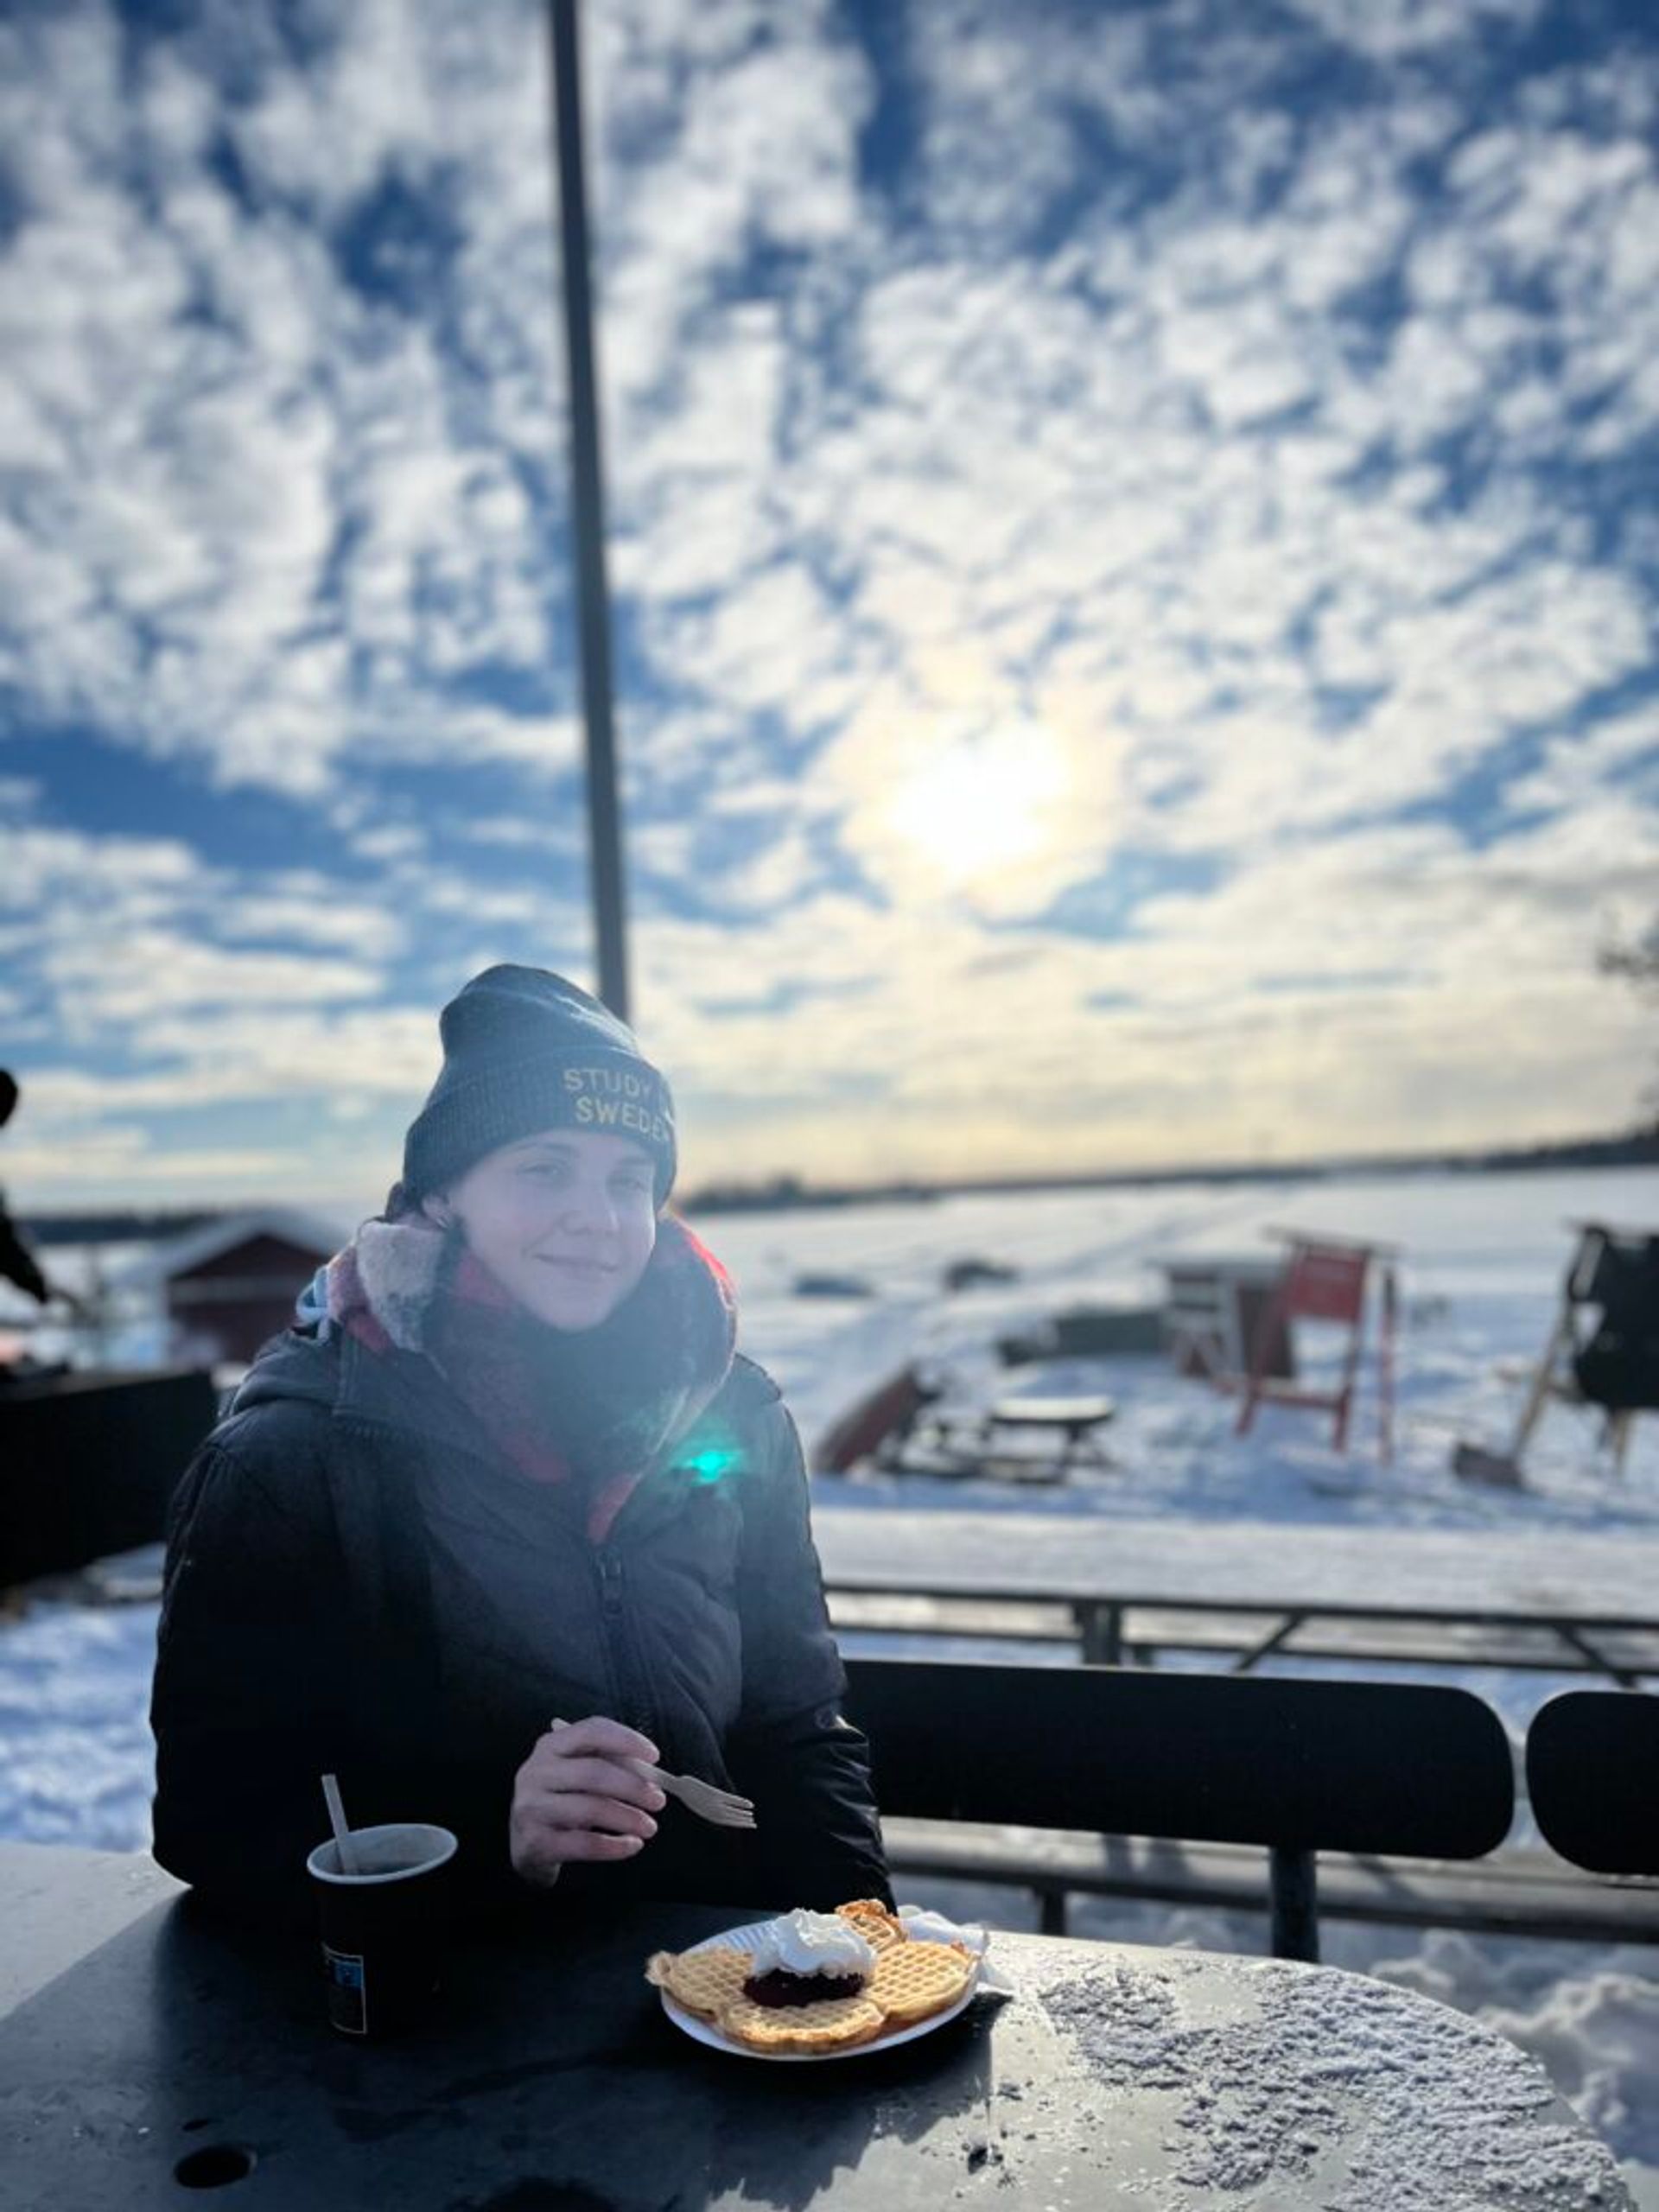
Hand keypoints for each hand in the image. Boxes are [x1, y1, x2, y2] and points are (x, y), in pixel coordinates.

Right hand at [509, 1715, 666, 1885]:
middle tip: (659, 1800)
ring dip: (628, 1818)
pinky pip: (584, 1844)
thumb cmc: (562, 1800)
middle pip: (593, 1772)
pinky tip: (632, 1845)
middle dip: (633, 1787)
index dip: (626, 1740)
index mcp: (550, 1746)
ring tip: (649, 1826)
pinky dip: (614, 1846)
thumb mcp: (578, 1775)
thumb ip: (609, 1764)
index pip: (591, 1731)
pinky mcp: (535, 1842)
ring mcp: (531, 1807)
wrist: (526, 1844)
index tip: (655, 1756)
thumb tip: (651, 1771)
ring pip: (590, 1809)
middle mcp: (535, 1772)